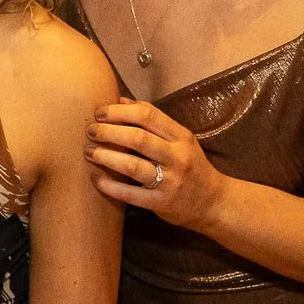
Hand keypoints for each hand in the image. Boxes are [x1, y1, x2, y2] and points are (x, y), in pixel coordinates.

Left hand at [87, 100, 225, 227]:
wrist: (214, 202)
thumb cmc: (191, 165)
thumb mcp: (180, 139)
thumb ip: (153, 120)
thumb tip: (120, 100)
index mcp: (181, 136)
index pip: (148, 115)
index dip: (119, 111)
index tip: (99, 113)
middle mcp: (177, 157)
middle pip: (138, 138)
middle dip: (109, 132)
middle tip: (90, 131)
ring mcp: (170, 181)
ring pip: (133, 166)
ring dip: (106, 157)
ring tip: (89, 152)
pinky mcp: (161, 203)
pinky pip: (131, 194)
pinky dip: (110, 186)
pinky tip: (96, 178)